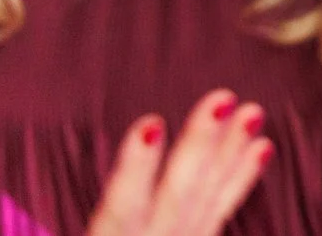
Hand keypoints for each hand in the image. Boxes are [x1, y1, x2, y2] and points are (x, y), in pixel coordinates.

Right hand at [89, 91, 271, 235]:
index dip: (136, 168)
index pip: (121, 208)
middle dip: (199, 145)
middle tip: (223, 98)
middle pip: (177, 195)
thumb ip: (96, 224)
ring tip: (252, 111)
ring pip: (206, 198)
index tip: (152, 125)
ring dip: (231, 153)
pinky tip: (262, 146)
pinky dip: (241, 179)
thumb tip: (59, 186)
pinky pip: (221, 211)